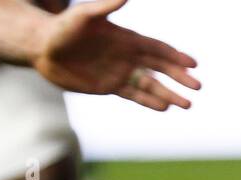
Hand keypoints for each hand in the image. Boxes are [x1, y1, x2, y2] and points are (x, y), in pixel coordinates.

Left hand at [32, 0, 199, 110]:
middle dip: (180, 78)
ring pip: (151, 85)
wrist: (42, 48)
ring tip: (186, 105)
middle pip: (160, 68)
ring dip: (169, 94)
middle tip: (197, 87)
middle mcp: (127, 56)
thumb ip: (105, 6)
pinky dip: (149, 102)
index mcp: (127, 39)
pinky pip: (135, 95)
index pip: (157, 48)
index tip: (193, 64)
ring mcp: (120, 72)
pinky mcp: (111, 87)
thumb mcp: (83, 16)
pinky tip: (164, 108)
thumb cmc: (62, 29)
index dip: (176, 56)